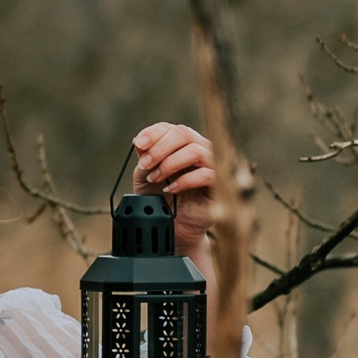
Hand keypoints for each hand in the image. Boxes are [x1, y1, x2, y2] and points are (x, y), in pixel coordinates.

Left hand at [131, 120, 216, 266]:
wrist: (173, 228)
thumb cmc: (162, 201)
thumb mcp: (146, 177)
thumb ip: (144, 158)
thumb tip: (139, 140)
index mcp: (181, 145)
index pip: (170, 128)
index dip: (153, 133)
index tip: (138, 144)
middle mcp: (198, 150)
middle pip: (184, 133)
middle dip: (160, 147)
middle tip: (145, 164)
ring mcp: (211, 166)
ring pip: (195, 151)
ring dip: (170, 163)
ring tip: (156, 178)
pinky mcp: (219, 185)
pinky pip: (206, 174)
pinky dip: (184, 180)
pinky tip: (170, 189)